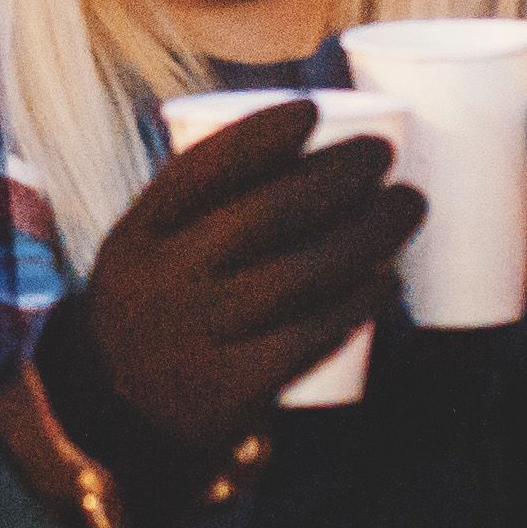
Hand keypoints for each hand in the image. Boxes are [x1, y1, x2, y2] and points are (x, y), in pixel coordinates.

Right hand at [31, 94, 423, 527]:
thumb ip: (203, 204)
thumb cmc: (162, 304)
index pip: (194, 174)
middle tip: (381, 157)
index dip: (255, 137)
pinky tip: (387, 280)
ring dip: (366, 234)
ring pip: (297, 276)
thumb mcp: (149, 250)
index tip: (310, 111)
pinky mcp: (233, 392)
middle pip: (261, 218)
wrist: (118, 416)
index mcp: (137, 236)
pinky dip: (354, 304)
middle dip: (334, 177)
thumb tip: (310, 137)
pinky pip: (307, 338)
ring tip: (407, 206)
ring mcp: (197, 340)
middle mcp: (161, 285)